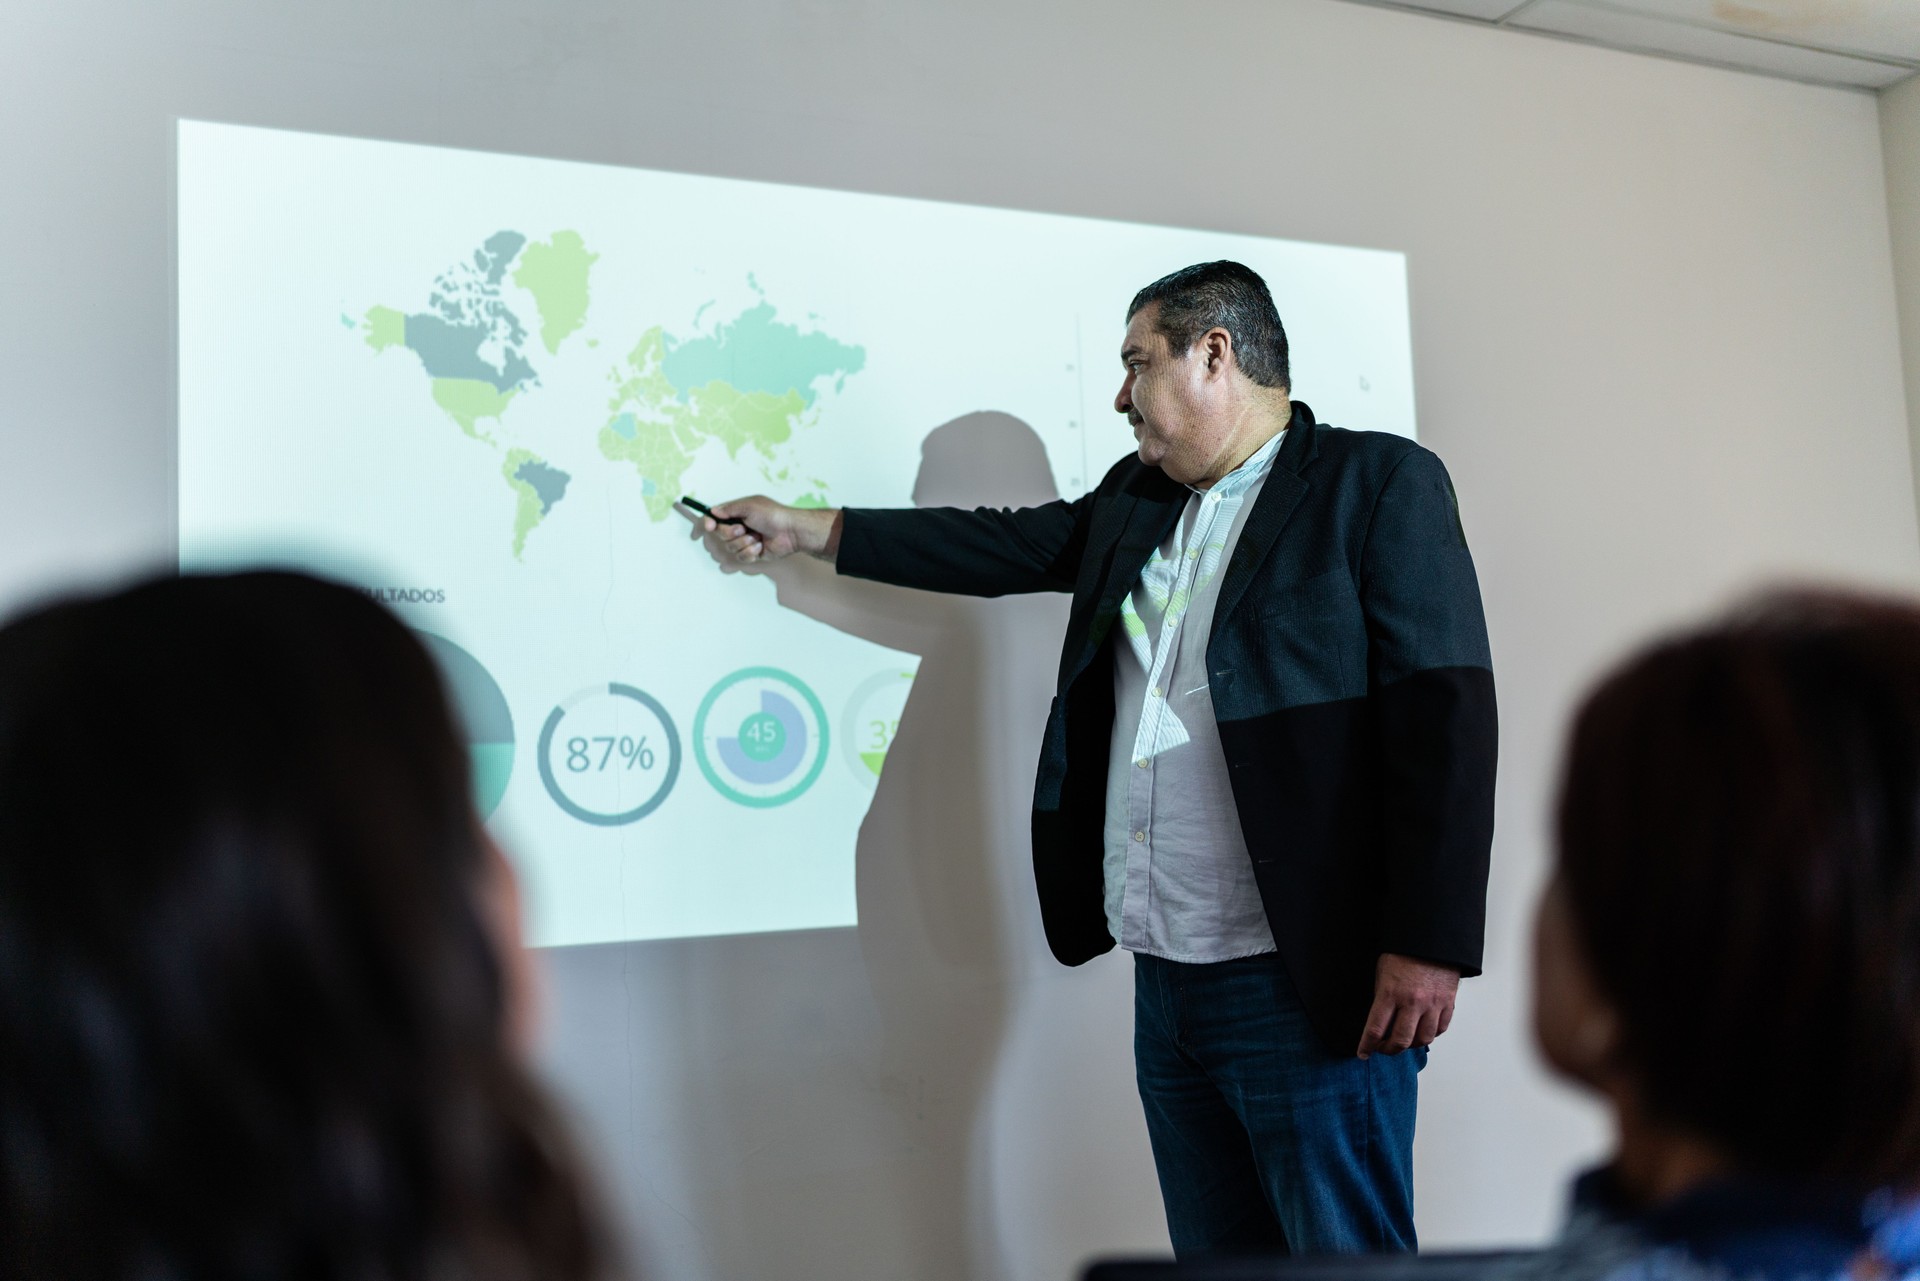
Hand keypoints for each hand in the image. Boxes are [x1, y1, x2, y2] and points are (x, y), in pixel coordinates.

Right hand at [691, 496, 838, 563]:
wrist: (791, 531)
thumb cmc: (772, 515)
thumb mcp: (749, 506)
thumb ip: (729, 509)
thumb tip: (713, 511)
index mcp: (736, 513)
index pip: (714, 518)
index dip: (706, 524)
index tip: (705, 528)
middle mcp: (738, 527)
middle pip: (719, 535)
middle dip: (730, 533)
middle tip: (744, 529)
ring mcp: (744, 541)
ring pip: (730, 547)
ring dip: (743, 543)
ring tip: (757, 537)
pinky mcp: (751, 553)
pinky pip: (741, 557)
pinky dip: (750, 552)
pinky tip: (761, 546)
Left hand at [1355, 953, 1459, 1058]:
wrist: (1432, 938)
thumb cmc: (1404, 953)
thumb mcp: (1382, 973)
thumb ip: (1382, 999)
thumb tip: (1381, 1023)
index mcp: (1390, 993)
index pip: (1375, 1029)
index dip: (1367, 1046)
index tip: (1362, 1053)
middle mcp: (1412, 1002)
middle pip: (1400, 1041)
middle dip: (1388, 1050)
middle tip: (1382, 1049)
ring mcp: (1432, 1004)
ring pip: (1422, 1039)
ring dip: (1411, 1045)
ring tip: (1403, 1040)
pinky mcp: (1448, 1003)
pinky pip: (1440, 1029)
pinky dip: (1430, 1034)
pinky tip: (1422, 1031)